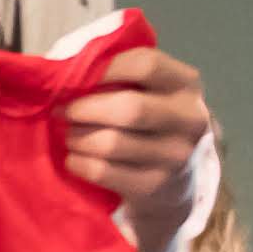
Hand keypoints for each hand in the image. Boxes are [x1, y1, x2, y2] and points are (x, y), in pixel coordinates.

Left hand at [65, 43, 213, 242]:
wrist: (175, 177)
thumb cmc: (149, 120)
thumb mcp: (149, 90)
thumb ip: (120, 73)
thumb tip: (64, 68)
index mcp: (186, 84)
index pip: (145, 64)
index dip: (104, 68)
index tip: (77, 77)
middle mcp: (190, 119)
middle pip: (130, 108)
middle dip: (85, 108)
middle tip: (62, 111)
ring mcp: (175, 156)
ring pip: (111, 143)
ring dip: (78, 137)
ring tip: (69, 135)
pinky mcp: (155, 186)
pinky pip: (103, 172)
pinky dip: (79, 163)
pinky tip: (74, 159)